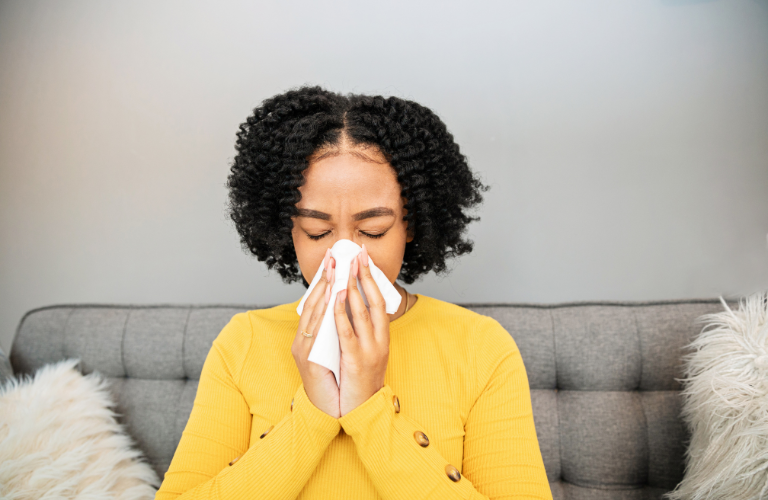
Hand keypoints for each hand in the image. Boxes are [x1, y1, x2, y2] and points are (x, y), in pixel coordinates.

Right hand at [291, 248, 339, 417]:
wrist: (330, 412)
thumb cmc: (336, 381)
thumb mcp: (336, 351)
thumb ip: (337, 332)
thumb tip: (349, 309)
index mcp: (309, 337)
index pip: (316, 302)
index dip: (324, 279)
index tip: (334, 259)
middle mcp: (302, 339)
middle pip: (312, 302)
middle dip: (324, 277)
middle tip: (334, 255)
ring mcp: (303, 349)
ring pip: (314, 311)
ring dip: (325, 287)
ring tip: (335, 267)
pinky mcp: (307, 359)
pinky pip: (319, 330)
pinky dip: (327, 310)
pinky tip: (334, 294)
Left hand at [334, 244, 390, 416]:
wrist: (363, 410)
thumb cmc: (361, 380)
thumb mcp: (366, 350)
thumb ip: (360, 329)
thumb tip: (348, 302)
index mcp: (383, 337)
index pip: (380, 300)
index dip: (371, 277)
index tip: (363, 257)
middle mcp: (380, 341)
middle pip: (373, 301)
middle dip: (362, 275)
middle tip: (355, 254)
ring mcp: (369, 351)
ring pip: (360, 313)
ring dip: (351, 288)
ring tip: (344, 268)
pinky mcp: (354, 360)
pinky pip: (346, 332)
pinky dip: (340, 313)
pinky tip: (335, 298)